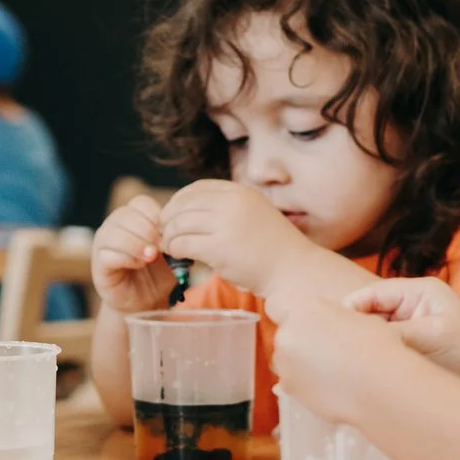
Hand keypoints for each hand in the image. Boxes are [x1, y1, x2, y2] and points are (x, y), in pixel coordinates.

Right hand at [91, 195, 175, 313]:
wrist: (145, 300)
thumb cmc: (159, 272)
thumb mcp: (170, 251)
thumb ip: (172, 238)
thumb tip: (176, 230)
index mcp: (133, 216)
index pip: (141, 203)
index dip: (157, 217)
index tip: (168, 236)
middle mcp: (114, 225)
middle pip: (127, 214)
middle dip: (147, 231)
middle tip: (160, 248)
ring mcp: (103, 242)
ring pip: (114, 232)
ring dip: (136, 244)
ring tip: (150, 258)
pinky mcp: (98, 263)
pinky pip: (108, 253)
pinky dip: (127, 258)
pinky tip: (138, 265)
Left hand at [158, 180, 306, 296]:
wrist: (294, 271)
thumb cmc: (273, 249)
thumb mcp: (252, 214)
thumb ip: (226, 209)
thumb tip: (189, 213)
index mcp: (239, 192)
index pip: (196, 188)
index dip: (178, 201)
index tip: (172, 216)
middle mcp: (232, 202)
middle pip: (183, 204)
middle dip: (168, 219)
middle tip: (164, 234)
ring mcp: (226, 224)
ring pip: (179, 223)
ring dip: (169, 236)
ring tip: (170, 247)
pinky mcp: (219, 248)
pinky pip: (183, 244)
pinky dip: (174, 249)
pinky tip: (177, 256)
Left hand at [263, 294, 403, 425]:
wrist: (382, 386)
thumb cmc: (376, 347)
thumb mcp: (354, 316)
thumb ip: (328, 316)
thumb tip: (324, 324)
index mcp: (302, 309)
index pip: (277, 304)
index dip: (291, 313)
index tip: (307, 322)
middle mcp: (285, 335)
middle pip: (285, 336)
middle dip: (300, 342)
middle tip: (331, 351)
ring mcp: (284, 365)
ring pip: (287, 362)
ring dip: (302, 365)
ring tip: (336, 371)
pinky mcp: (290, 390)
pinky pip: (294, 383)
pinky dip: (308, 384)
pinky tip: (334, 385)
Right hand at [341, 277, 459, 386]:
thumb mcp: (431, 336)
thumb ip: (393, 333)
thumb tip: (356, 339)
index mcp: (417, 292)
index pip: (370, 295)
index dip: (348, 311)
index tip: (331, 332)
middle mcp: (410, 306)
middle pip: (367, 313)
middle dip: (352, 330)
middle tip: (334, 351)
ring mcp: (410, 328)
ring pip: (373, 334)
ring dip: (363, 347)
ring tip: (347, 364)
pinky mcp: (410, 349)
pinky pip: (383, 350)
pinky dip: (373, 359)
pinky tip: (363, 373)